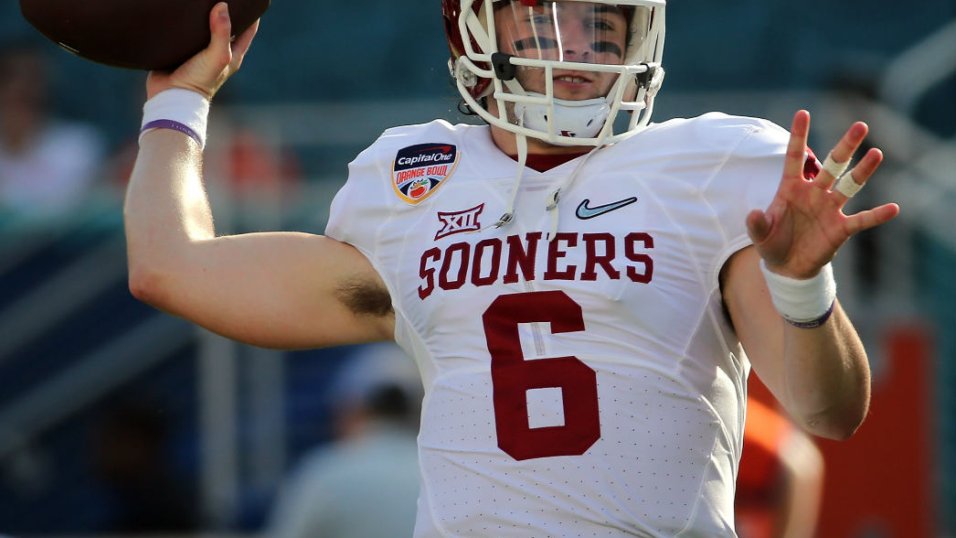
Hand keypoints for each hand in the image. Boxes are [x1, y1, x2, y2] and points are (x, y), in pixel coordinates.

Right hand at [146, 2, 258, 99]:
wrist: (171, 96)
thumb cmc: (199, 80)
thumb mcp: (217, 56)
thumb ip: (221, 32)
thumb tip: (223, 6)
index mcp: (232, 53)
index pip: (248, 28)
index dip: (251, 12)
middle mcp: (217, 51)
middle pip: (227, 25)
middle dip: (226, 10)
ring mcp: (199, 51)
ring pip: (204, 26)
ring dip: (203, 14)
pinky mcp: (181, 50)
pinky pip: (185, 32)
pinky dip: (185, 22)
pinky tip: (181, 10)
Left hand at [746, 110, 899, 278]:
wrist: (787, 267)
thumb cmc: (772, 243)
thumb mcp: (759, 235)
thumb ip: (757, 224)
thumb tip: (753, 214)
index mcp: (791, 188)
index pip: (795, 157)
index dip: (799, 136)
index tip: (803, 112)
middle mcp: (814, 193)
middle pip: (833, 164)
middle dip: (846, 146)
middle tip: (860, 126)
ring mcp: (829, 209)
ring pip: (849, 185)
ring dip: (863, 170)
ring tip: (877, 153)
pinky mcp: (841, 228)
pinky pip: (862, 219)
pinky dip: (877, 215)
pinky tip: (893, 208)